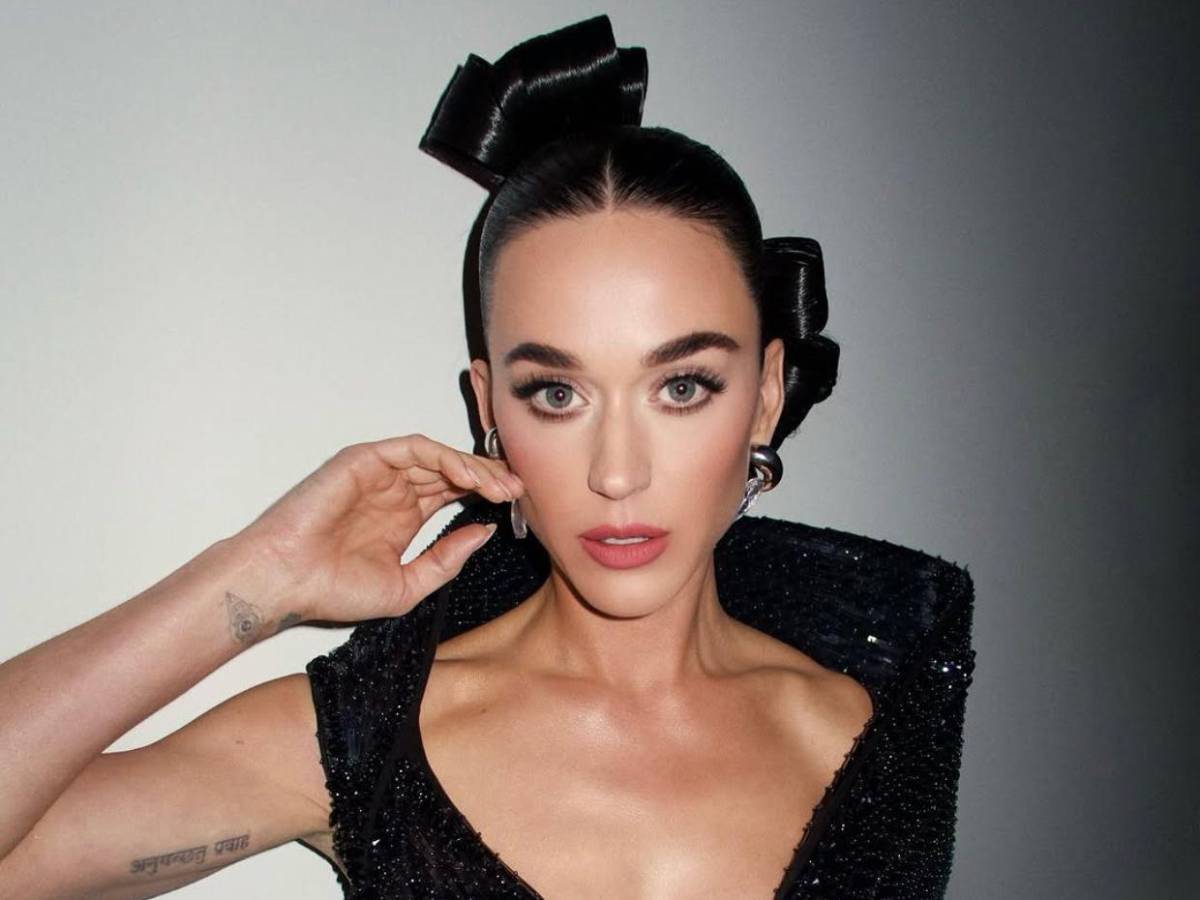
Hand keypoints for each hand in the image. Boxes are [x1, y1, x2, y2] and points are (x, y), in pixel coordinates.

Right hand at [231, 434, 522, 623]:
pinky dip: (445, 457)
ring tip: (501, 485)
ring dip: (474, 467)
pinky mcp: (364, 460)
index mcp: (405, 517)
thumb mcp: (409, 586)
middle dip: (490, 477)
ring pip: (439, 457)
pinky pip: (413, 449)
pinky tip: (469, 475)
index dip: (487, 494)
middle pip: (453, 471)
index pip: (456, 493)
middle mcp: (395, 491)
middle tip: (518, 490)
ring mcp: (380, 473)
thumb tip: (484, 532)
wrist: (286, 583)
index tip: (517, 506)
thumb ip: (447, 559)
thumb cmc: (333, 589)